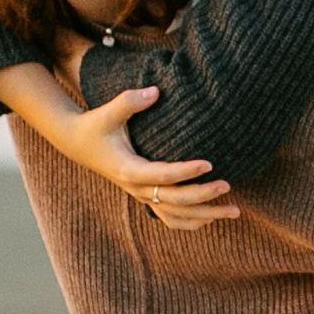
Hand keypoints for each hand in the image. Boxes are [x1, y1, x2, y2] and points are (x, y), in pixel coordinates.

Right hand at [64, 82, 235, 208]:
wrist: (78, 143)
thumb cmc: (96, 125)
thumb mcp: (108, 112)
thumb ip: (130, 101)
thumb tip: (155, 91)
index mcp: (128, 168)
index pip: (161, 175)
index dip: (186, 171)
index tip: (209, 163)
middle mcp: (136, 187)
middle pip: (174, 201)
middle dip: (202, 196)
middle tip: (228, 185)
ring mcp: (141, 195)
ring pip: (176, 215)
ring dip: (206, 216)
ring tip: (234, 211)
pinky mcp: (144, 196)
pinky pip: (170, 218)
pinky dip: (192, 222)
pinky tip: (213, 218)